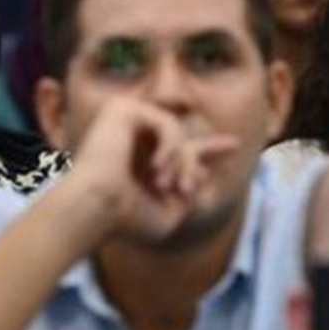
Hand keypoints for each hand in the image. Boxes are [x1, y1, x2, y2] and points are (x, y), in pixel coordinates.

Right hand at [66, 96, 239, 244]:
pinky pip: (167, 122)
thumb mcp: (169, 213)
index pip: (180, 147)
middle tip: (186, 189)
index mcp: (138, 159)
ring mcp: (123, 120)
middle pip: (182, 137)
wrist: (94, 209)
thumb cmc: (124, 219)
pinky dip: (170, 147)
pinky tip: (157, 168)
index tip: (234, 145)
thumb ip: (189, 194)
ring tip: (169, 186)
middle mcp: (130, 137)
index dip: (209, 148)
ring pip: (177, 132)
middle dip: (195, 161)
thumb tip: (204, 172)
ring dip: (182, 161)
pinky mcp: (121, 109)